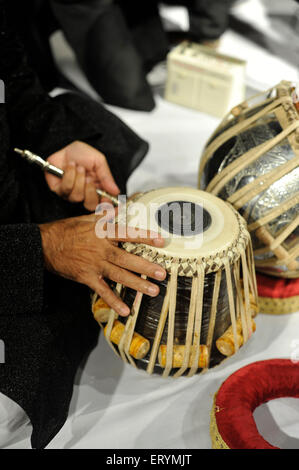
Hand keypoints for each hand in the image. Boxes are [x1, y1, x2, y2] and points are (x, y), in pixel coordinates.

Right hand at [39, 214, 166, 316]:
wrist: (44, 245)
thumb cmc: (66, 230)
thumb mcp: (86, 219)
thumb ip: (106, 216)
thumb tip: (120, 207)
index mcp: (103, 232)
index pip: (128, 234)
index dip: (145, 237)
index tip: (161, 242)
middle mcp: (101, 249)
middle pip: (127, 259)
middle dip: (146, 267)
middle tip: (162, 273)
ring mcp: (94, 264)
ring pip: (119, 275)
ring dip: (137, 284)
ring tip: (152, 290)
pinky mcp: (86, 277)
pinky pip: (102, 291)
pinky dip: (114, 301)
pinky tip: (125, 310)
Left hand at [45, 141, 119, 210]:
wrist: (65, 145)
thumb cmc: (82, 153)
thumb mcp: (99, 161)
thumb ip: (107, 177)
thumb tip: (116, 191)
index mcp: (97, 188)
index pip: (103, 204)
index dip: (106, 205)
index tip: (106, 199)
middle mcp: (85, 193)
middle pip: (90, 205)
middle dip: (91, 192)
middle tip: (90, 179)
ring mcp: (71, 193)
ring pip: (77, 197)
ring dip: (79, 179)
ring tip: (79, 168)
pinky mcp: (60, 190)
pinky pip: (66, 189)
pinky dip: (70, 175)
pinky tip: (70, 167)